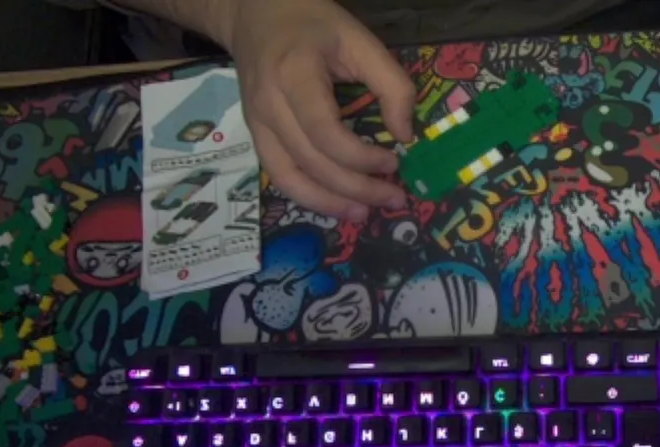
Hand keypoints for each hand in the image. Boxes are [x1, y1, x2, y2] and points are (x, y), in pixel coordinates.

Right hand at [225, 0, 413, 219]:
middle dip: (357, 188)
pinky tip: (337, 205)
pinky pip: (279, 176)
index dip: (361, 157)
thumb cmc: (313, 24)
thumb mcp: (360, 40)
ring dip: (330, 203)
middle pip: (312, 162)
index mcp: (294, 75)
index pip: (326, 133)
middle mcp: (269, 104)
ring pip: (289, 178)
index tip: (394, 161)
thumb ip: (391, 84)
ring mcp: (257, 123)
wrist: (254, 12)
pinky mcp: (256, 134)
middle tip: (394, 198)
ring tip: (365, 213)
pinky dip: (308, 197)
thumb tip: (405, 135)